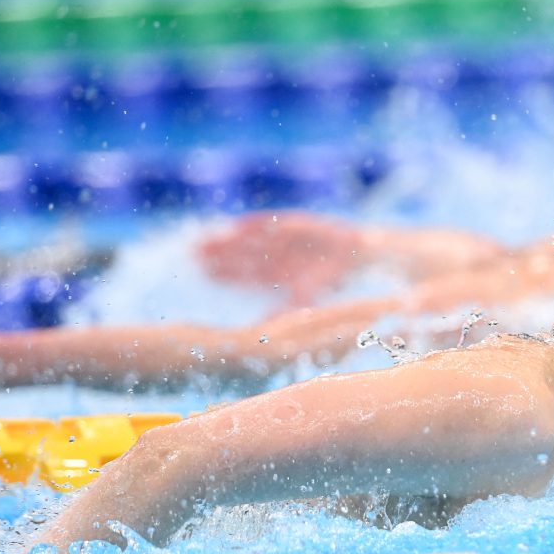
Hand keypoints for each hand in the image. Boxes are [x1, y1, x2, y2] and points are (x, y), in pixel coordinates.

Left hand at [196, 211, 364, 304]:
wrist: (362, 253)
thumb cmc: (335, 278)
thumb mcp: (304, 302)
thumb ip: (281, 315)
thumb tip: (261, 330)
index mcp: (277, 273)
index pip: (244, 273)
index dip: (223, 273)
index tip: (200, 272)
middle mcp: (277, 253)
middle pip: (241, 253)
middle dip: (218, 253)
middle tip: (191, 253)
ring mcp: (285, 237)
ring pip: (251, 238)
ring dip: (230, 238)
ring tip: (207, 238)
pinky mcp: (297, 222)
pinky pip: (272, 223)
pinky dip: (256, 225)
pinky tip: (237, 226)